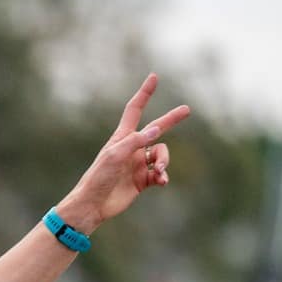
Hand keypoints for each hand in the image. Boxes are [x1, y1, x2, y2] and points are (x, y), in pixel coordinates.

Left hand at [53, 74, 190, 234]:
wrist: (94, 204)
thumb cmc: (99, 177)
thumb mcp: (115, 156)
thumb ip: (136, 141)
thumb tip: (157, 129)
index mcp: (123, 137)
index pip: (135, 110)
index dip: (145, 94)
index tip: (154, 77)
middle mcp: (132, 148)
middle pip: (157, 129)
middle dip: (171, 120)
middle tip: (187, 110)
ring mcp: (138, 164)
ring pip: (162, 156)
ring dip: (165, 162)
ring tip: (160, 172)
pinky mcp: (143, 181)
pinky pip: (160, 174)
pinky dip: (164, 176)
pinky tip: (162, 181)